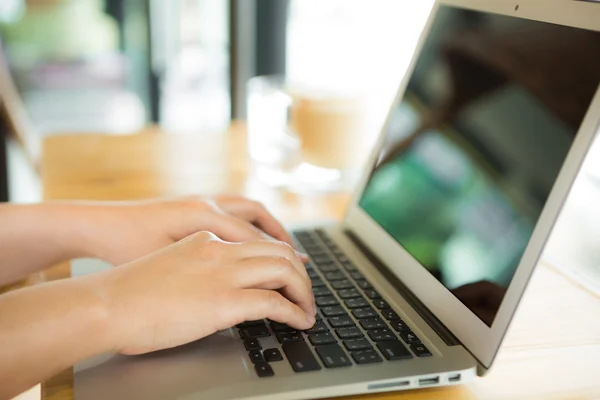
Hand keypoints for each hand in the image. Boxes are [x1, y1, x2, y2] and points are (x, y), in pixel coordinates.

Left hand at [76, 195, 302, 265]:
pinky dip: (251, 222)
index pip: (252, 239)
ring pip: (248, 208)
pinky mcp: (194, 203)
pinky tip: (253, 238)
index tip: (293, 283)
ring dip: (269, 226)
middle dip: (282, 239)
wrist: (99, 223)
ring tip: (285, 247)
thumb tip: (241, 285)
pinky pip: (234, 209)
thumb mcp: (166, 262)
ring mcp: (201, 199)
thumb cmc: (125, 245)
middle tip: (300, 262)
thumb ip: (204, 269)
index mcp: (201, 215)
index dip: (276, 263)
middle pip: (257, 216)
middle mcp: (206, 202)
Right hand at [93, 231, 314, 354]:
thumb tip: (213, 290)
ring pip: (285, 270)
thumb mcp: (171, 268)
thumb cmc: (129, 294)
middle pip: (280, 250)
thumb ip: (198, 271)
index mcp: (206, 240)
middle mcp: (220, 250)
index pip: (258, 241)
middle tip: (306, 293)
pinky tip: (300, 322)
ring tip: (308, 309)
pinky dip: (295, 312)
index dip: (281, 258)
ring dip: (304, 291)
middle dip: (301, 273)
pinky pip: (275, 302)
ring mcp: (223, 273)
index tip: (292, 273)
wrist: (107, 304)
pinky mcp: (224, 300)